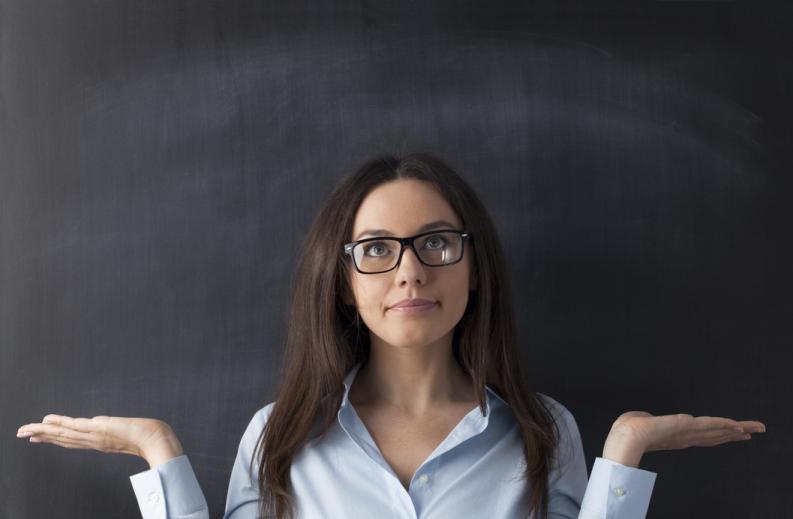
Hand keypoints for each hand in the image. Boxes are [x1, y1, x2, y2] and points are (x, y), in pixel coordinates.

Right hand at [16, 414, 183, 468]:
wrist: (157, 440)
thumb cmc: (148, 437)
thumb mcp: (126, 433)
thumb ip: (113, 429)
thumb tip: (102, 423)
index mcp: (99, 442)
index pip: (72, 440)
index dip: (54, 439)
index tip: (39, 436)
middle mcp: (94, 441)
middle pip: (63, 438)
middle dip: (42, 436)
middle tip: (22, 433)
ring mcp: (95, 435)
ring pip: (64, 433)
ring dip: (43, 431)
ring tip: (26, 429)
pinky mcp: (100, 429)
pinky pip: (75, 426)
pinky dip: (60, 423)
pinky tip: (48, 420)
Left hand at [602, 411, 765, 466]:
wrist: (627, 436)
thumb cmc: (627, 430)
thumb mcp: (640, 422)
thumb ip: (648, 420)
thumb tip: (647, 417)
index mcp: (675, 437)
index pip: (702, 437)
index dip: (718, 435)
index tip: (733, 433)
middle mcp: (685, 438)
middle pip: (715, 435)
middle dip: (734, 433)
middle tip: (754, 431)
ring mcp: (687, 433)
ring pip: (717, 430)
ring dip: (736, 429)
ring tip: (754, 428)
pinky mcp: (687, 426)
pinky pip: (710, 424)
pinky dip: (724, 424)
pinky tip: (737, 425)